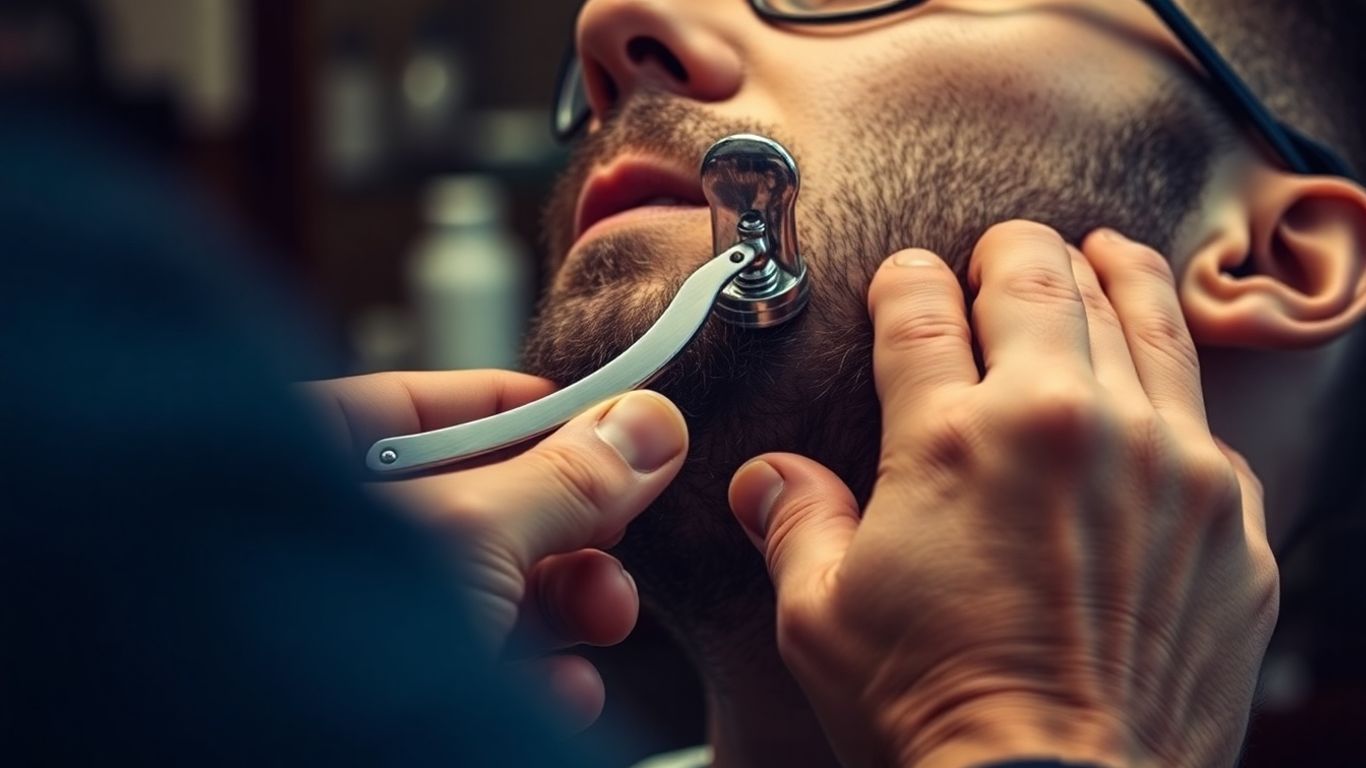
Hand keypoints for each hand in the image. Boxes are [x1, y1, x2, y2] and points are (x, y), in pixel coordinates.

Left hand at [302, 371, 687, 730]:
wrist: (281, 762)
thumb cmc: (320, 645)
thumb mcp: (469, 535)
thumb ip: (563, 479)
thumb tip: (646, 427)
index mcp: (295, 465)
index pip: (420, 408)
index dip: (520, 409)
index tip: (604, 422)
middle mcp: (322, 539)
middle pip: (473, 503)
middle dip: (565, 524)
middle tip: (618, 529)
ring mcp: (357, 624)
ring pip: (487, 590)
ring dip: (565, 602)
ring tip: (605, 613)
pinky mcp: (396, 697)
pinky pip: (479, 667)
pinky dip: (536, 675)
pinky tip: (565, 687)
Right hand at [728, 222, 1278, 766]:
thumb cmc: (932, 713)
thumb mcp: (822, 620)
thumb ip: (797, 524)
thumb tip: (767, 481)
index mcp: (953, 438)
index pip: (921, 311)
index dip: (905, 280)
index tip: (903, 276)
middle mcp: (1066, 425)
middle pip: (1040, 282)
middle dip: (1010, 251)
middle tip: (999, 249)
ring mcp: (1164, 464)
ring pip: (1142, 320)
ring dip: (1110, 274)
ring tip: (1100, 252)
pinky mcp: (1226, 517)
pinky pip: (1203, 413)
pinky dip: (1171, 374)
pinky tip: (1157, 371)